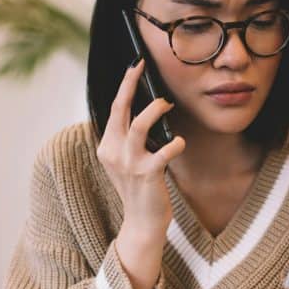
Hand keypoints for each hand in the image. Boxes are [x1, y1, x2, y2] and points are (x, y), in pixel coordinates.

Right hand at [96, 58, 185, 239]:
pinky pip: (163, 151)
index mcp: (107, 146)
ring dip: (154, 110)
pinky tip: (180, 142)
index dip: (124, 85)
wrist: (142, 222)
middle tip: (141, 66)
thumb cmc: (141, 188)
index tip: (135, 66)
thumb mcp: (129, 160)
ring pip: (138, 125)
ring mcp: (128, 163)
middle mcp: (113, 152)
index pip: (114, 109)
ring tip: (166, 103)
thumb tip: (152, 107)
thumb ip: (132, 138)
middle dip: (129, 83)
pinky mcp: (146, 174)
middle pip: (119, 109)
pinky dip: (175, 143)